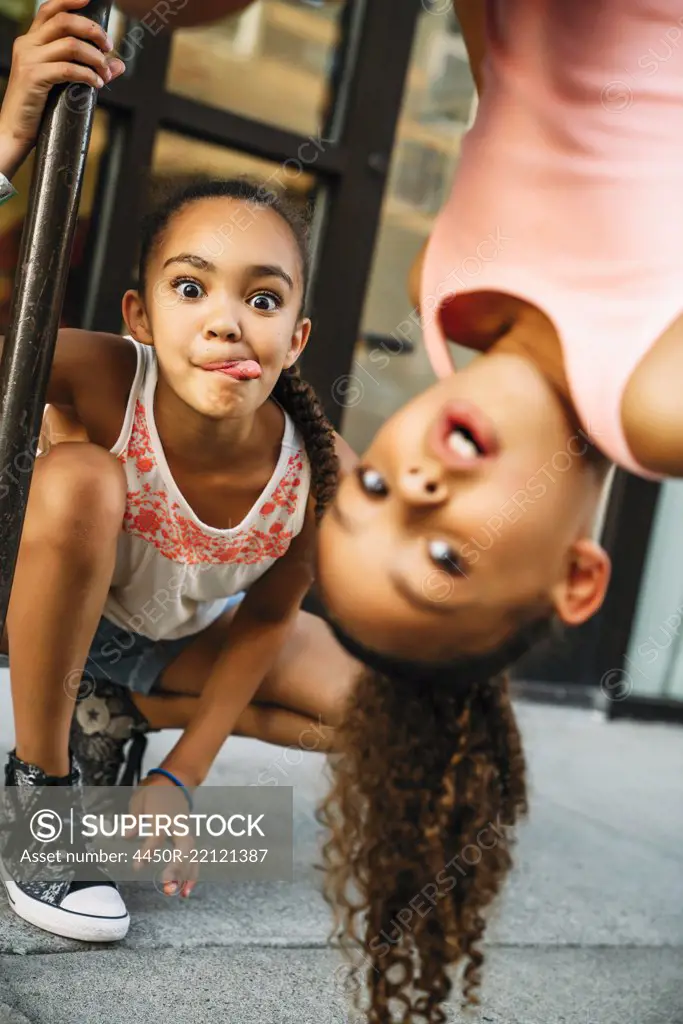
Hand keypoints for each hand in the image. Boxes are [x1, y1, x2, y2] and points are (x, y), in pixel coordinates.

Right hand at [0, 0, 124, 176]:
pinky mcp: (33, 77)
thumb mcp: (61, 84)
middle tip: (109, 46)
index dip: (70, 0)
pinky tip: (97, 84)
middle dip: (92, 30)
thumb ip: (85, 69)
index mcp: (30, 41)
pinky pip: (68, 69)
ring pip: (70, 44)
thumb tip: (119, 65)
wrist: (13, 131)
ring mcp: (29, 59)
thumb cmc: (38, 110)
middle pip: (64, 21)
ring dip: (95, 56)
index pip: (49, 9)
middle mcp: (27, 44)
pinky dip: (88, 75)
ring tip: (105, 72)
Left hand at [125, 772, 198, 898]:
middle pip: (184, 846)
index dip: (148, 851)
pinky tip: (186, 890)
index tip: (137, 867)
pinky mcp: (189, 837)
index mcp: (163, 815)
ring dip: (187, 874)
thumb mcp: (139, 800)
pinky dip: (192, 873)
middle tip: (167, 884)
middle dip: (177, 866)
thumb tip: (126, 836)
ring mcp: (186, 831)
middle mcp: (178, 824)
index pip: (158, 835)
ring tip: (179, 894)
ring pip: (192, 853)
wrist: (174, 783)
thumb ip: (133, 819)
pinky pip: (194, 856)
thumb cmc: (153, 793)